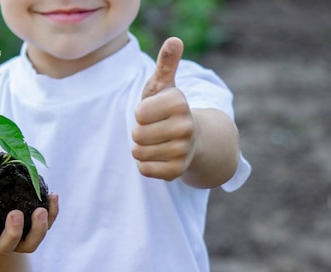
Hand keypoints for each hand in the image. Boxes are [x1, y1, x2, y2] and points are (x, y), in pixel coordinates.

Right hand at [0, 181, 58, 254]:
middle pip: (6, 246)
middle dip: (13, 233)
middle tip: (18, 214)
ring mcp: (15, 241)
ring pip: (29, 244)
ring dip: (39, 230)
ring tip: (42, 210)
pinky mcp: (32, 233)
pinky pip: (45, 228)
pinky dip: (52, 214)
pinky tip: (53, 196)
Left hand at [132, 37, 196, 180]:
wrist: (193, 140)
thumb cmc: (168, 109)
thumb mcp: (164, 85)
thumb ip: (166, 64)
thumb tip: (174, 40)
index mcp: (179, 103)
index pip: (139, 113)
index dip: (140, 113)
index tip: (154, 112)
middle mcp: (186, 127)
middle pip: (137, 134)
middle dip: (139, 132)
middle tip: (154, 129)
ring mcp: (183, 151)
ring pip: (138, 153)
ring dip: (141, 148)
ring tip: (156, 142)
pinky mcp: (177, 171)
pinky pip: (144, 169)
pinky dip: (145, 164)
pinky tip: (158, 156)